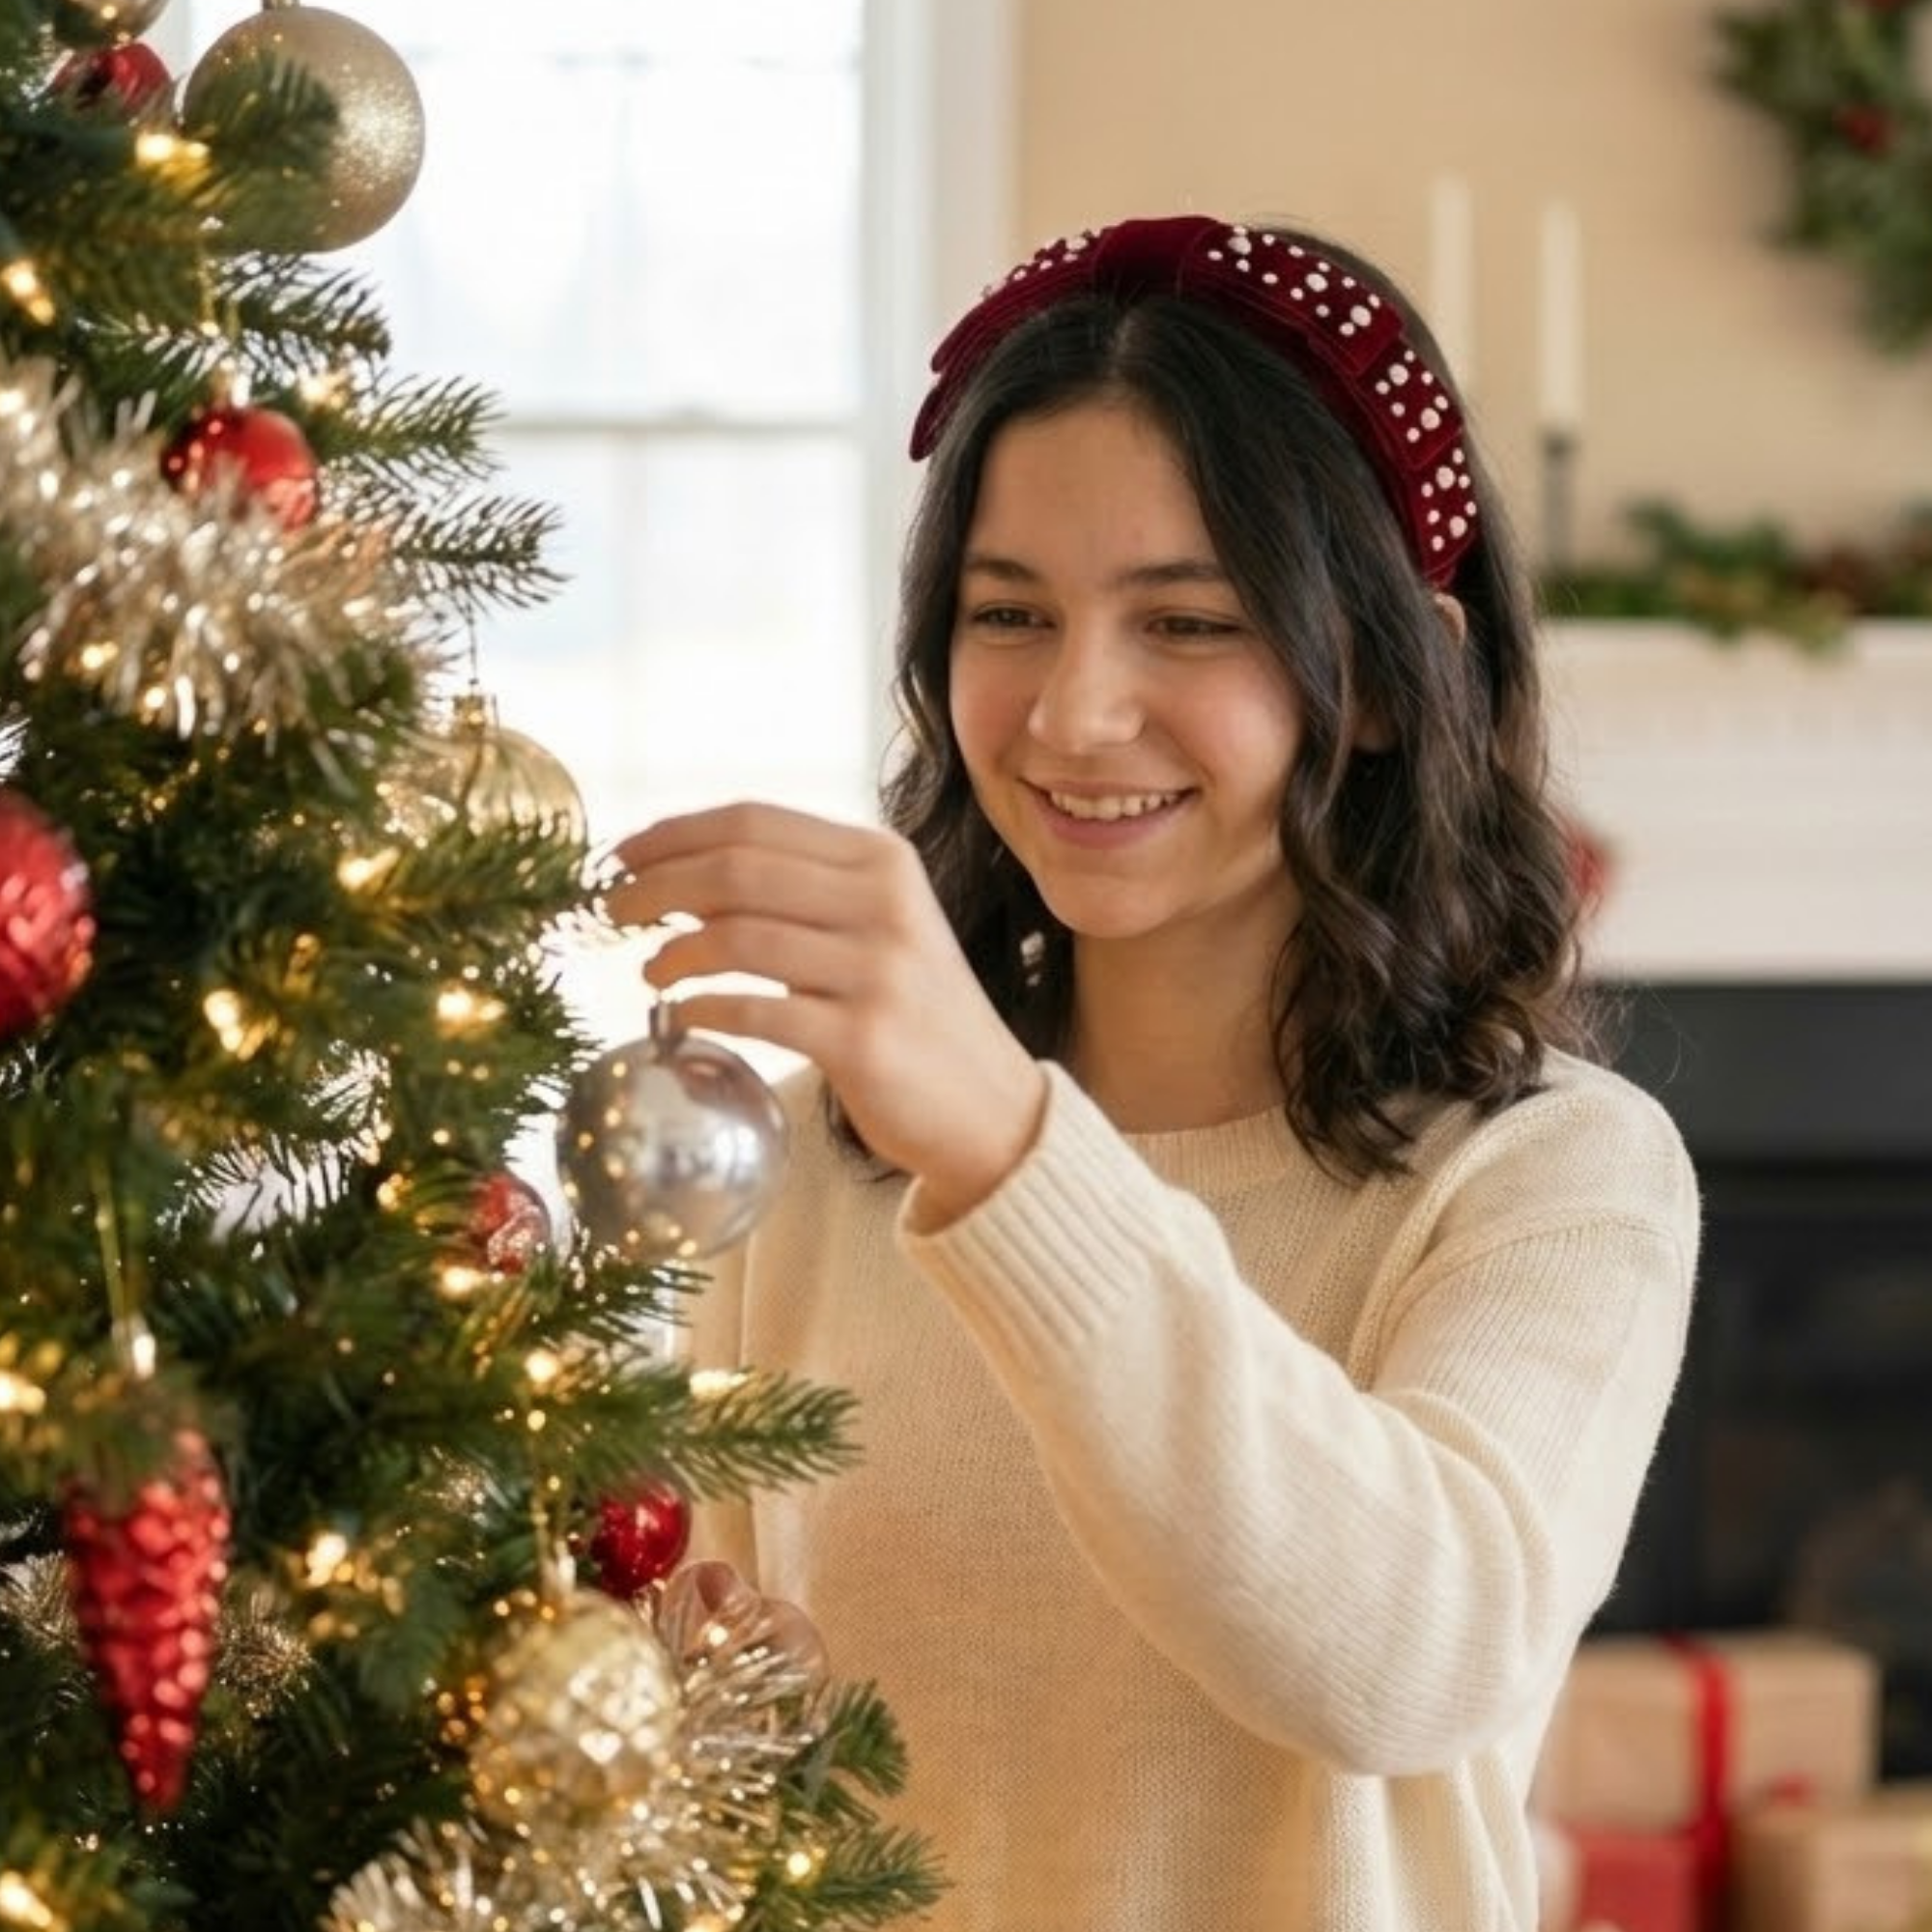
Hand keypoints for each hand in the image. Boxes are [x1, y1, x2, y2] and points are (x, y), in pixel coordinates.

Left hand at [605, 802, 1045, 1219]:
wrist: (990, 1107)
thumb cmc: (913, 1013)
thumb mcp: (874, 927)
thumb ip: (797, 893)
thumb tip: (678, 874)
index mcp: (883, 860)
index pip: (755, 821)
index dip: (673, 833)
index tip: (619, 856)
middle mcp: (885, 904)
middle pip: (737, 870)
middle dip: (656, 886)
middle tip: (611, 912)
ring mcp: (877, 971)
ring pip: (739, 937)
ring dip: (674, 952)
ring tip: (650, 972)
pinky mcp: (862, 1039)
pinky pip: (756, 1011)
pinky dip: (703, 1010)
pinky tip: (682, 1017)